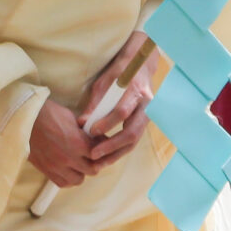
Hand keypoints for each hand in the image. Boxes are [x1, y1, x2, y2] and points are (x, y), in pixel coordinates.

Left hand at [81, 35, 154, 159]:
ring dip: (116, 154)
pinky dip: (119, 150)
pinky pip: (133, 140)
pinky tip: (105, 157)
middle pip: (132, 132)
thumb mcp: (104, 83)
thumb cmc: (119, 74)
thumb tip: (82, 123)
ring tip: (98, 163)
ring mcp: (148, 115)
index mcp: (136, 92)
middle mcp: (146, 106)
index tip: (91, 132)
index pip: (122, 112)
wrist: (140, 68)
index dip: (106, 124)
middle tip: (93, 155)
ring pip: (134, 140)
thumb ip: (95, 103)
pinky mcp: (144, 122)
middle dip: (112, 146)